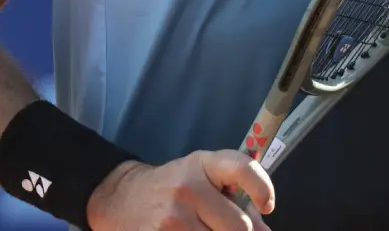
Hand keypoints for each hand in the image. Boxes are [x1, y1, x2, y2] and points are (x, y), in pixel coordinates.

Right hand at [84, 151, 273, 230]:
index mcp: (202, 164)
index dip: (263, 188)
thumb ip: (235, 198)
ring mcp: (172, 218)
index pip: (242, 168)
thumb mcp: (201, 178)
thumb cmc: (173, 187)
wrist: (120, 198)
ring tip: (207, 230)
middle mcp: (187, 188)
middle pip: (239, 226)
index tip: (268, 205)